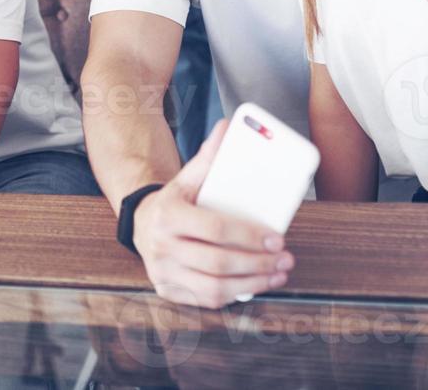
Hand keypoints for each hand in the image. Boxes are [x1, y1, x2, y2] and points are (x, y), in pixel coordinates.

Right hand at [132, 119, 294, 307]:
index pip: (214, 229)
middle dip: (258, 264)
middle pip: (217, 262)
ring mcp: (162, 272)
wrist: (142, 224)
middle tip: (285, 258)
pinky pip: (206, 300)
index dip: (249, 237)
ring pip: (214, 288)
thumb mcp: (188, 178)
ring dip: (252, 284)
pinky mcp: (167, 290)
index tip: (277, 238)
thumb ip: (209, 156)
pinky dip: (235, 295)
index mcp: (167, 214)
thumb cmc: (175, 201)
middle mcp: (160, 246)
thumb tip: (227, 128)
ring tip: (277, 274)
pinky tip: (255, 285)